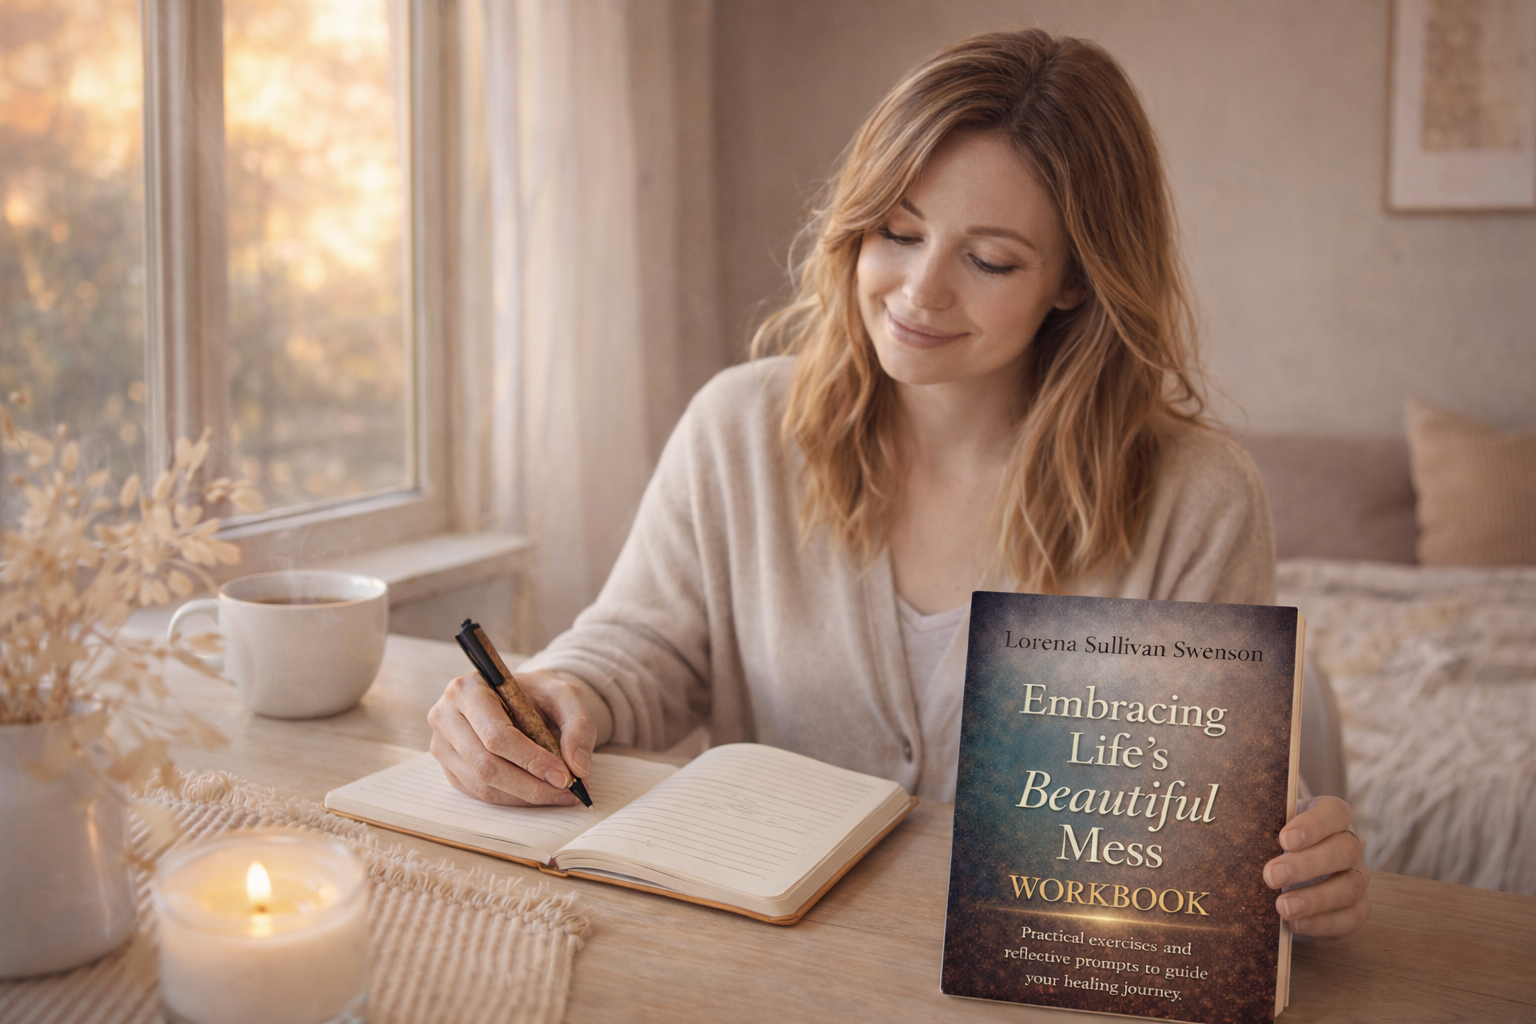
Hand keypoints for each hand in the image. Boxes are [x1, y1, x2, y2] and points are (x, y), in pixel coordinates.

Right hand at [427, 669, 607, 806]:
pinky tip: (537, 793)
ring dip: (524, 796)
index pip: (496, 735)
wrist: (520, 697)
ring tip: (558, 794)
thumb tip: (577, 767)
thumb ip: (578, 726)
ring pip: (482, 785)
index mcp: (468, 689)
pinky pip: (479, 793)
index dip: (531, 760)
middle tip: (566, 791)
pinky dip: (512, 799)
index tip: (564, 776)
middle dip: (530, 785)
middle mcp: (446, 715)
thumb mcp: (565, 696)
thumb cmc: (538, 693)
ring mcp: (442, 745)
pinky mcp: (448, 767)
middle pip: (486, 765)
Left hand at [1263, 795, 1370, 937]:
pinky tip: (1296, 924)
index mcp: (1329, 817)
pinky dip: (1323, 923)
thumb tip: (1233, 831)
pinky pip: (1352, 917)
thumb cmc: (1270, 845)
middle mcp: (1350, 844)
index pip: (1335, 812)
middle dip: (1308, 865)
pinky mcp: (1356, 907)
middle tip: (1272, 877)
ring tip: (1283, 907)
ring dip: (1316, 899)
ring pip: (1351, 886)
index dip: (1313, 825)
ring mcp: (1357, 876)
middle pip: (1346, 849)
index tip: (1284, 840)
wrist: (1280, 877)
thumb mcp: (1265, 831)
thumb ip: (1259, 828)